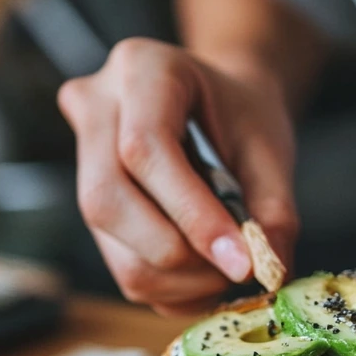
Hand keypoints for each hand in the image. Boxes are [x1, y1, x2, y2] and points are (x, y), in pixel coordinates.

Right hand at [58, 37, 298, 313]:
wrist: (220, 108)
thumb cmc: (245, 119)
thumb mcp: (271, 150)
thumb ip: (274, 209)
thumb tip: (269, 270)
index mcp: (141, 68)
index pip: (144, 148)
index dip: (192, 214)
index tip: (241, 261)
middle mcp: (95, 107)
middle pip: (108, 200)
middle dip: (179, 254)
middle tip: (238, 270)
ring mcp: (81, 158)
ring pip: (111, 244)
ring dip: (178, 279)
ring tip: (227, 268)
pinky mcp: (89, 205)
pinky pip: (121, 265)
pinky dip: (171, 287)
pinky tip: (206, 272)